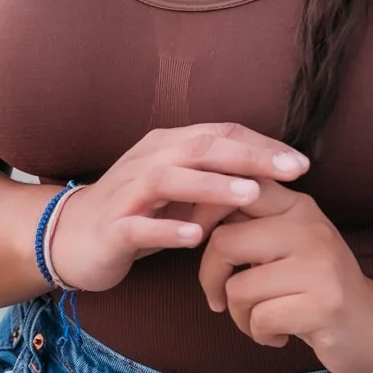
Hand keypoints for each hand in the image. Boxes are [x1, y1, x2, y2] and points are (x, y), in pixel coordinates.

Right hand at [47, 123, 309, 294]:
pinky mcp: (112, 228)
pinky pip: (140, 227)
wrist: (71, 238)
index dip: (261, 144)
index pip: (220, 133)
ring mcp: (127, 193)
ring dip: (212, 186)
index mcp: (167, 146)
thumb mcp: (179, 190)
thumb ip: (215, 179)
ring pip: (170, 180)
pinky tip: (195, 238)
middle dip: (248, 157)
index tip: (300, 162)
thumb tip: (272, 176)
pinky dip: (167, 230)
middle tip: (290, 169)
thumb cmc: (137, 212)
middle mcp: (148, 160)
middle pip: (200, 148)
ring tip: (250, 195)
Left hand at [196, 179, 372, 372]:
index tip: (196, 239)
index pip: (237, 189)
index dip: (203, 212)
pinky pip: (260, 319)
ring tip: (261, 320)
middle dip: (210, 278)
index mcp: (298, 206)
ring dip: (239, 316)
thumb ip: (252, 223)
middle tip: (219, 298)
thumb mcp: (290, 243)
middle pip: (225, 241)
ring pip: (238, 289)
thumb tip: (193, 208)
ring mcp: (319, 265)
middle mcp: (309, 227)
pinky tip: (280, 335)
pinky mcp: (324, 304)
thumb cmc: (318, 287)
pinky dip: (259, 335)